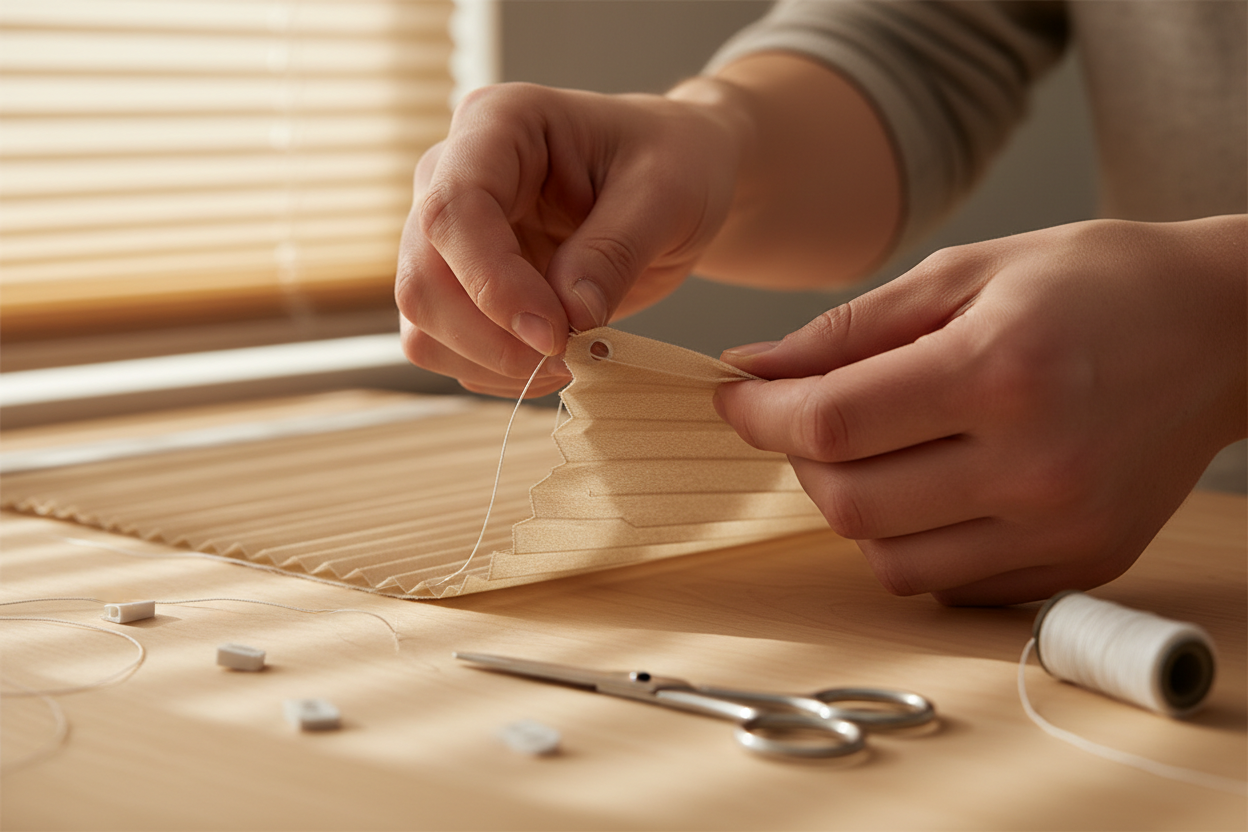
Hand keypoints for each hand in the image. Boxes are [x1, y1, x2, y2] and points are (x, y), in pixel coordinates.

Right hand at [395, 81, 746, 397]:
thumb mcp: (667, 194)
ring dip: (491, 361)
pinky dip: (495, 371)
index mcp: (499, 124)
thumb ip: (615, 250)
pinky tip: (554, 360)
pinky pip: (446, 346)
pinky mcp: (459, 283)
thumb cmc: (674, 163)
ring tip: (570, 360)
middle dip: (490, 337)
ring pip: (423, 322)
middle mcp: (451, 173)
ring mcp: (448, 234)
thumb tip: (567, 317)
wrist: (677, 180)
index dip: (492, 284)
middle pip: (423, 278)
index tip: (554, 334)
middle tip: (570, 358)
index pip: (453, 210)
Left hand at [714, 217, 1246, 604]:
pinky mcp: (1080, 563)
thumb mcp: (967, 271)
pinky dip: (912, 542)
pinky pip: (950, 584)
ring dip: (851, 508)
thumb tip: (755, 367)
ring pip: (889, 560)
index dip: (760, 413)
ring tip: (874, 451)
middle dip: (799, 461)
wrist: (1223, 331)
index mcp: (1000, 371)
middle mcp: (1034, 464)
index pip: (832, 420)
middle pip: (849, 502)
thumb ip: (851, 327)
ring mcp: (1061, 527)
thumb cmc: (1094, 283)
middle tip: (806, 418)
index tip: (737, 396)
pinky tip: (930, 487)